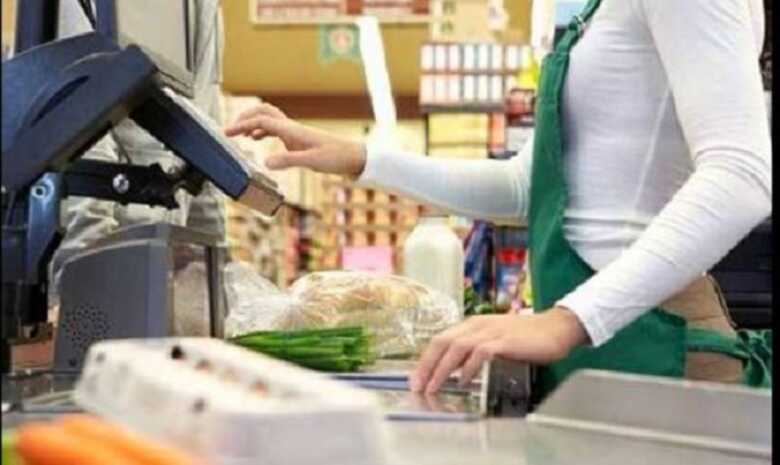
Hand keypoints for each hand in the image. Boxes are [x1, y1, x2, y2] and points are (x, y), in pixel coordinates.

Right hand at [224, 103, 366, 176]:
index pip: (260, 121)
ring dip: (252, 123)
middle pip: (262, 112)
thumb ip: (288, 161)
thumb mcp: (311, 161)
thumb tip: (265, 162)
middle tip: (230, 130)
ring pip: (268, 119)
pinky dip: (262, 130)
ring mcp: (295, 132)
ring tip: (239, 135)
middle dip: (244, 117)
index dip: (241, 125)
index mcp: (292, 130)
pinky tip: (257, 140)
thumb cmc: (336, 157)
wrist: (354, 157)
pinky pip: (275, 128)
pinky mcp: (298, 139)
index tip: (226, 133)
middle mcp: (291, 127)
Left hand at [409, 307, 587, 393]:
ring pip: (456, 348)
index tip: (416, 378)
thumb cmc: (525, 336)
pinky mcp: (504, 341)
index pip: (440, 340)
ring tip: (434, 387)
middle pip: (442, 343)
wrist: (555, 327)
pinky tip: (464, 381)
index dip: (425, 360)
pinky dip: (469, 368)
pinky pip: (480, 353)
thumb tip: (454, 370)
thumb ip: (474, 351)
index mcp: (472, 324)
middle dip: (426, 366)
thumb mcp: (493, 339)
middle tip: (417, 386)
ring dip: (442, 369)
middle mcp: (477, 325)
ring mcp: (490, 332)